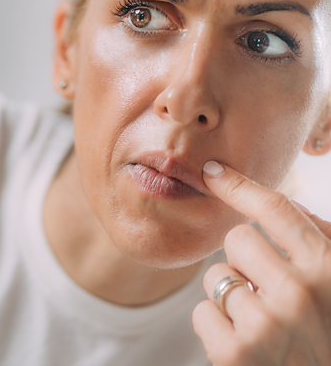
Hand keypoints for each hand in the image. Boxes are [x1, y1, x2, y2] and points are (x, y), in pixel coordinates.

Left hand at [192, 161, 330, 365]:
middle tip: (268, 290)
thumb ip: (320, 243)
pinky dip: (217, 326)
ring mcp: (266, 325)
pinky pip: (202, 312)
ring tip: (263, 324)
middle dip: (245, 259)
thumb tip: (283, 203)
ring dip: (232, 296)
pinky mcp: (235, 353)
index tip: (212, 172)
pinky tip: (247, 344)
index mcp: (330, 269)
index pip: (277, 210)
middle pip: (237, 239)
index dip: (240, 186)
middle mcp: (300, 293)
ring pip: (216, 276)